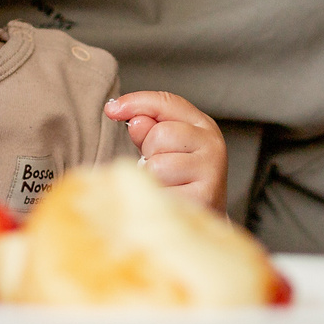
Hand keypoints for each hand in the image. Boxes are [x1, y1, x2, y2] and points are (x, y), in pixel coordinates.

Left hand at [107, 91, 227, 212]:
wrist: (200, 222)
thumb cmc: (178, 182)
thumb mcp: (164, 149)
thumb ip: (149, 130)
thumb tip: (134, 122)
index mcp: (202, 126)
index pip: (166, 102)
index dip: (135, 103)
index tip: (111, 110)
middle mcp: (212, 145)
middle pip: (159, 134)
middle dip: (149, 153)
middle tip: (160, 170)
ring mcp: (211, 172)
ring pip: (157, 165)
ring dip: (151, 178)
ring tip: (165, 186)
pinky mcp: (203, 198)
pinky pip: (160, 191)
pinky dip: (155, 197)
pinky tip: (168, 201)